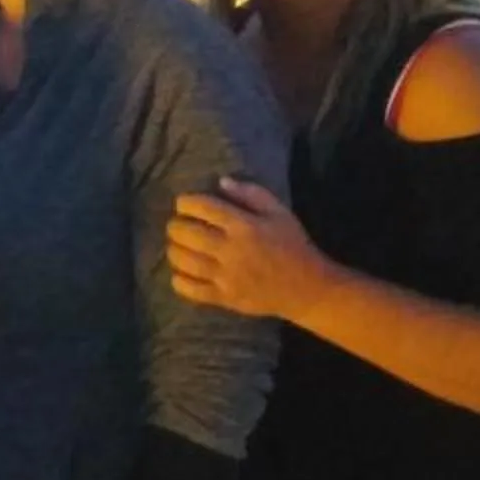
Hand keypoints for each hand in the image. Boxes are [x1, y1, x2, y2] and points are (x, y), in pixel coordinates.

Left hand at [167, 177, 332, 321]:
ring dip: (173, 249)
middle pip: (185, 232)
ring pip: (182, 260)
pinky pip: (188, 288)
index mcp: (244, 226)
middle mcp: (230, 249)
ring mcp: (224, 276)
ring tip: (178, 246)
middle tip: (178, 225)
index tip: (183, 204)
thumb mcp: (279, 213)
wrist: (306, 288)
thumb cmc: (293, 246)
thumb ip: (251, 194)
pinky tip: (182, 271)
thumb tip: (221, 182)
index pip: (202, 207)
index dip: (185, 202)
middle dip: (175, 225)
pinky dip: (178, 279)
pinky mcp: (223, 297)